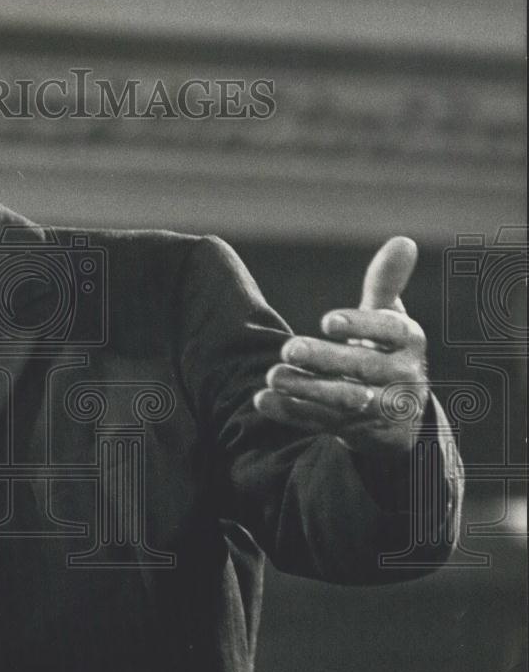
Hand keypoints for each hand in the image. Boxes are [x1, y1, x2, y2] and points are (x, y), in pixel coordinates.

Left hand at [253, 237, 428, 453]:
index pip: (391, 332)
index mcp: (409, 342)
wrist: (401, 416)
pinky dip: (291, 413)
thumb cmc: (387, 351)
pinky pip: (321, 423)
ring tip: (271, 375)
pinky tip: (262, 400)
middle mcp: (402, 376)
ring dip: (306, 389)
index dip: (360, 325)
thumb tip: (403, 240)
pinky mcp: (354, 431)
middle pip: (363, 368)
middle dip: (325, 360)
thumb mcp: (390, 319)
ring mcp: (379, 408)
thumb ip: (386, 284)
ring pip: (344, 400)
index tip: (327, 321)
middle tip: (289, 348)